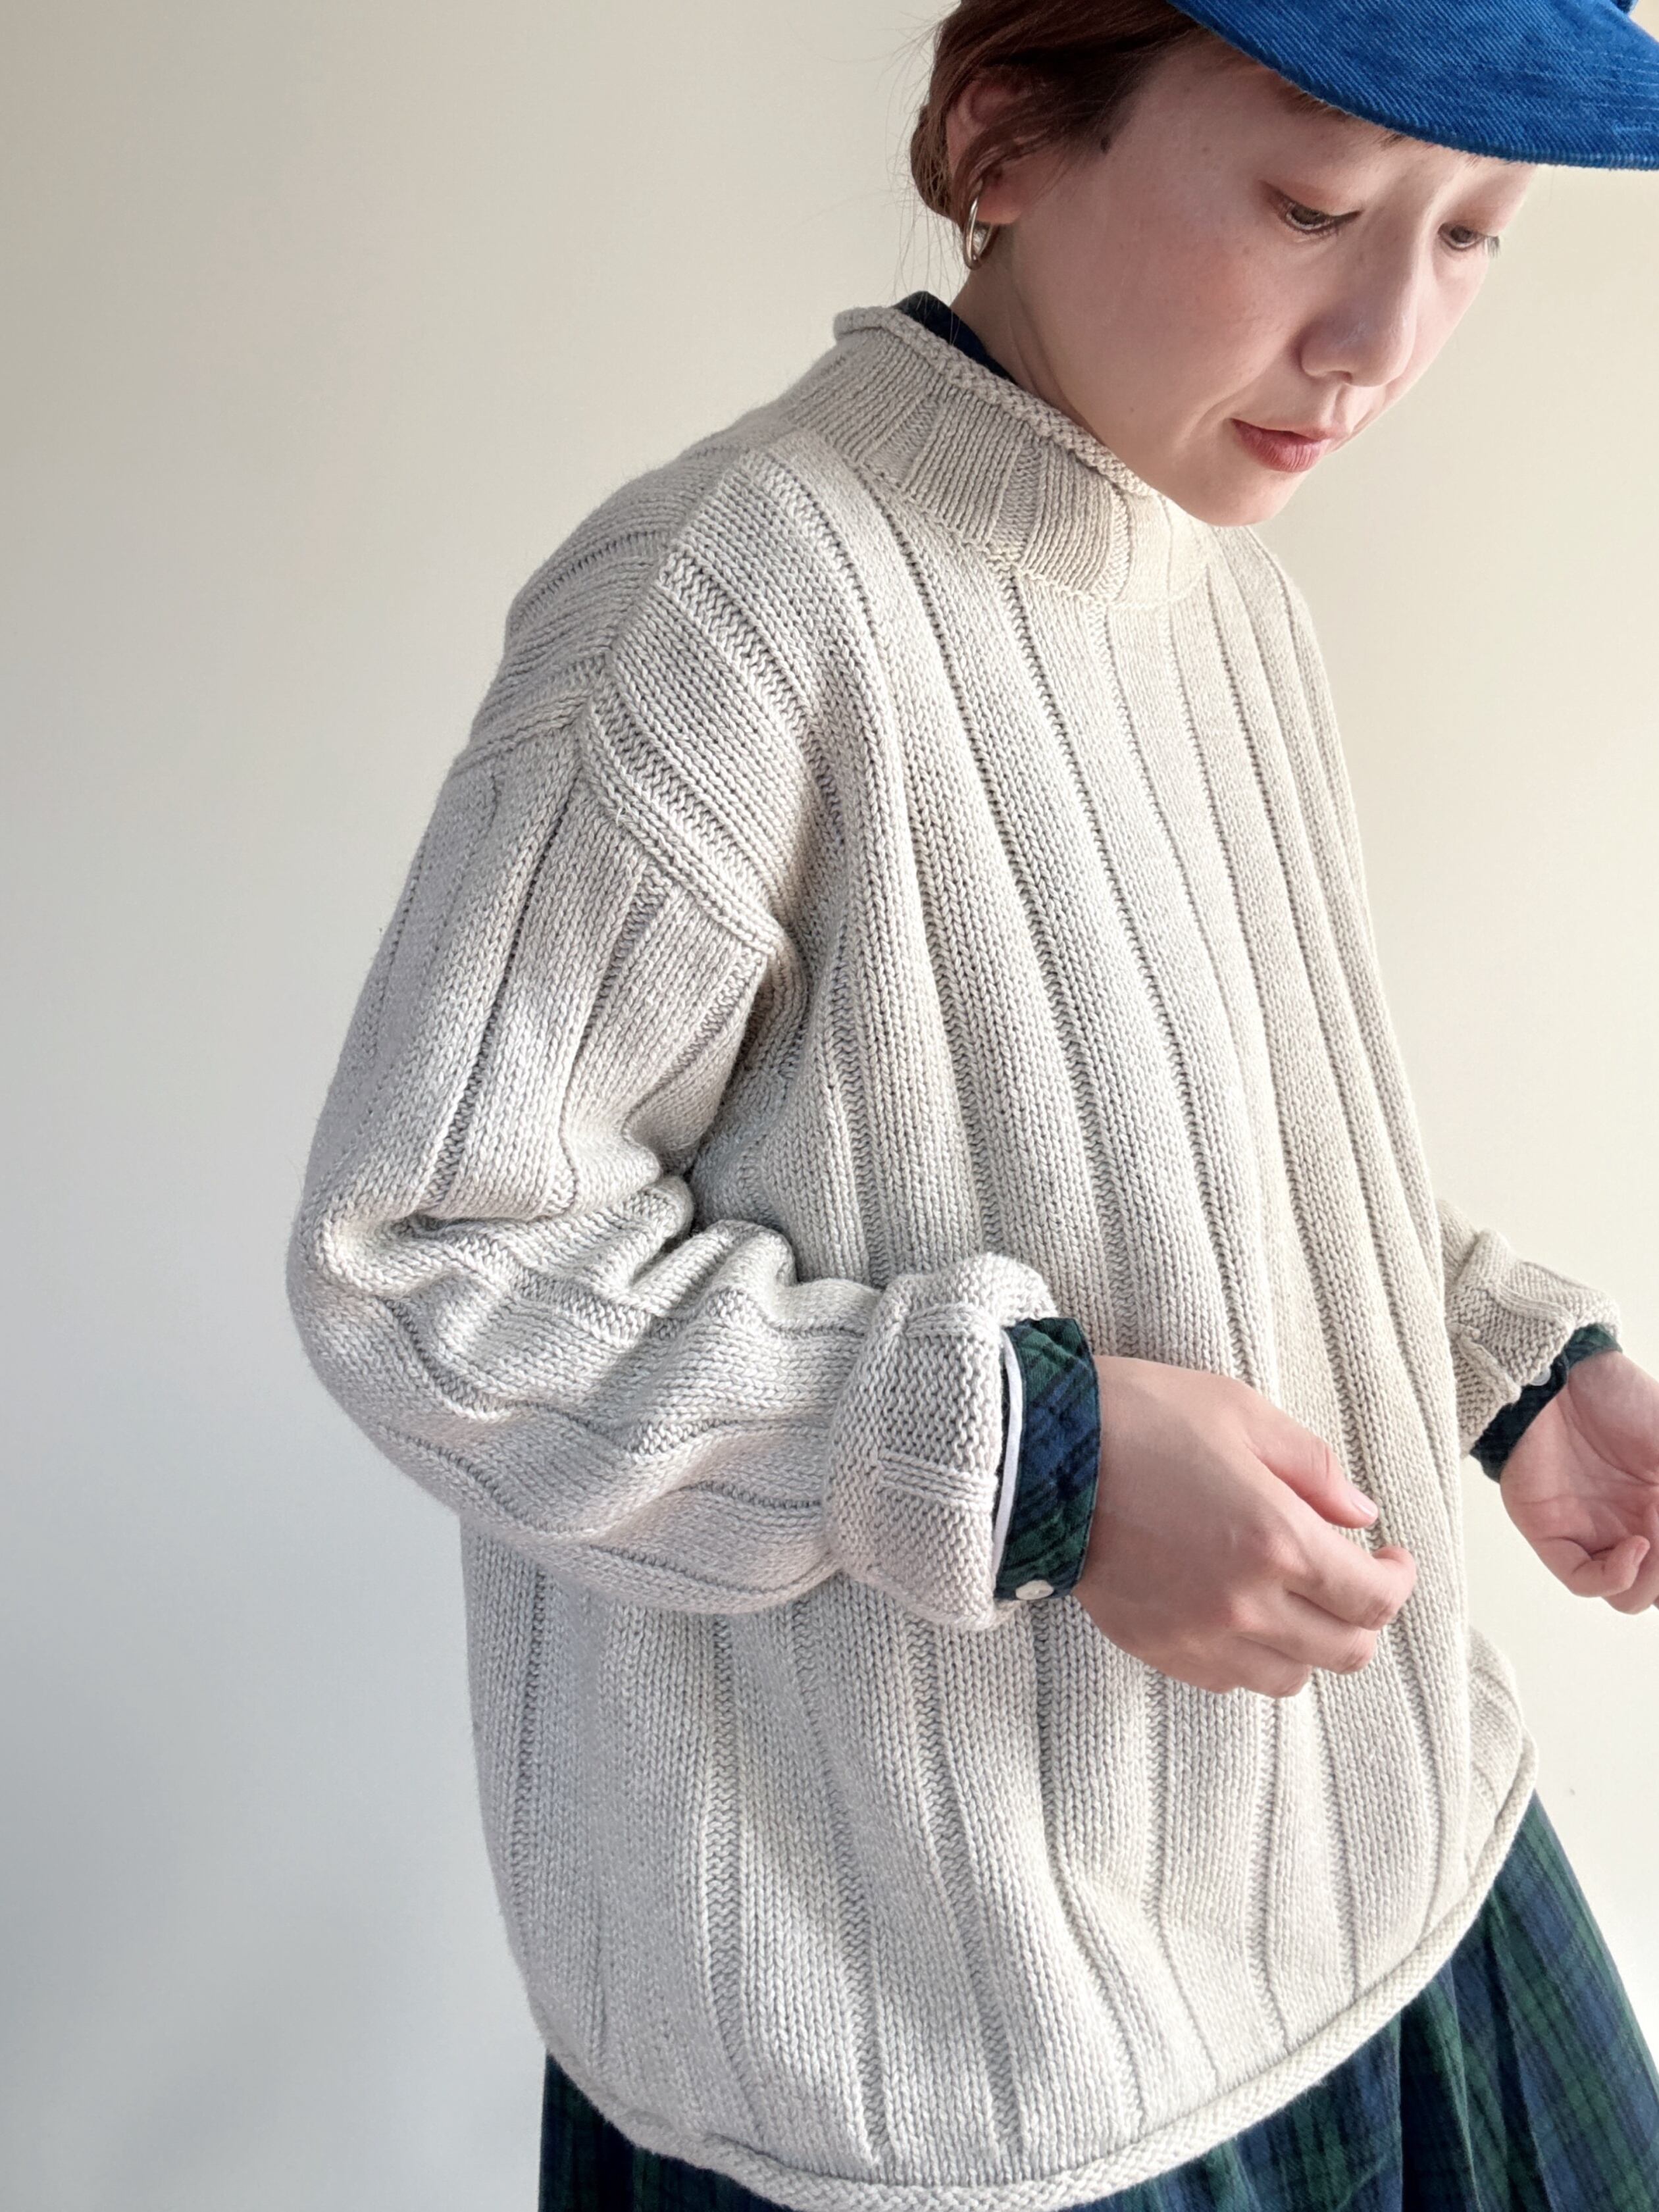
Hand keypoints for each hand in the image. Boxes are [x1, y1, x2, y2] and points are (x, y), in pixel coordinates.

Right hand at [1073, 1356, 1416, 1698]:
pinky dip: (1249, 1656)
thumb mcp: (1239, 1412)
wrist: (1039, 1456)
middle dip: (1363, 1618)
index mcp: (1277, 1540)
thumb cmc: (1139, 1419)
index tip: (1391, 1557)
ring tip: (1291, 1598)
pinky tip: (1236, 1612)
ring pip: (1290, 1677)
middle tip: (1353, 1579)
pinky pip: (1228, 1680)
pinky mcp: (1157, 1648)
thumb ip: (1312, 1467)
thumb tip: (1360, 1514)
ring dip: (1307, 1643)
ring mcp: (1199, 1635)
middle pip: (1345, 1651)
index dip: (1398, 1580)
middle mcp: (1247, 1603)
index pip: (1373, 1598)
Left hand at [1497, 1350, 1658, 1611]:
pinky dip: (1617, 1577)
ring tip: (1658, 1536)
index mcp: (1658, 1509)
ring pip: (1628, 1595)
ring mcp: (1592, 1533)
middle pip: (1658, 1586)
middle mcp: (1628, 1526)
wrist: (1562, 1372)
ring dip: (1653, 1580)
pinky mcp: (1551, 1532)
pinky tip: (1636, 1546)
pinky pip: (1583, 1580)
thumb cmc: (1622, 1399)